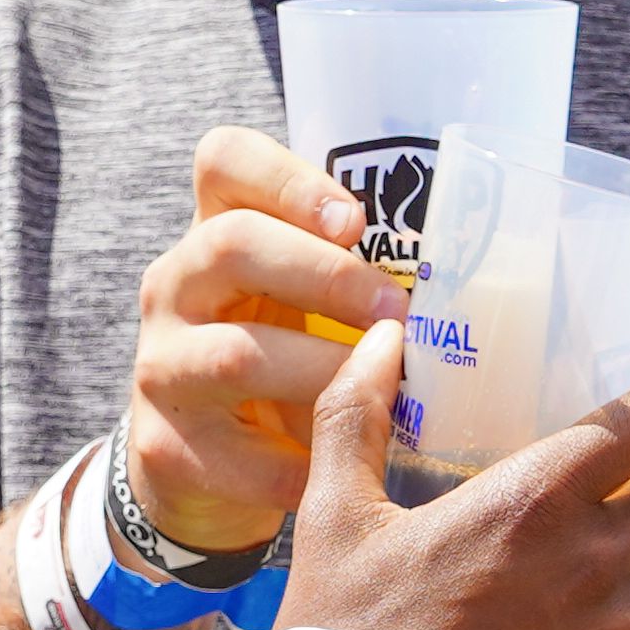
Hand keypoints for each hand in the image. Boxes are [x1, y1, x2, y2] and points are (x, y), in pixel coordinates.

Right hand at [120, 128, 405, 560]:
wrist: (194, 463)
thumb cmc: (277, 356)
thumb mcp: (296, 300)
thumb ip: (351, 274)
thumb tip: (467, 282)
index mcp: (211, 233)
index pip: (223, 161)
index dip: (289, 178)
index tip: (356, 222)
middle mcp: (173, 288)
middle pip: (234, 245)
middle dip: (328, 276)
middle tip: (397, 311)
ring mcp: (162, 366)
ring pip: (238, 353)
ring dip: (324, 371)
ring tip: (383, 390)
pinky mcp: (166, 445)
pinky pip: (242, 452)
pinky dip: (302, 462)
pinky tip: (346, 468)